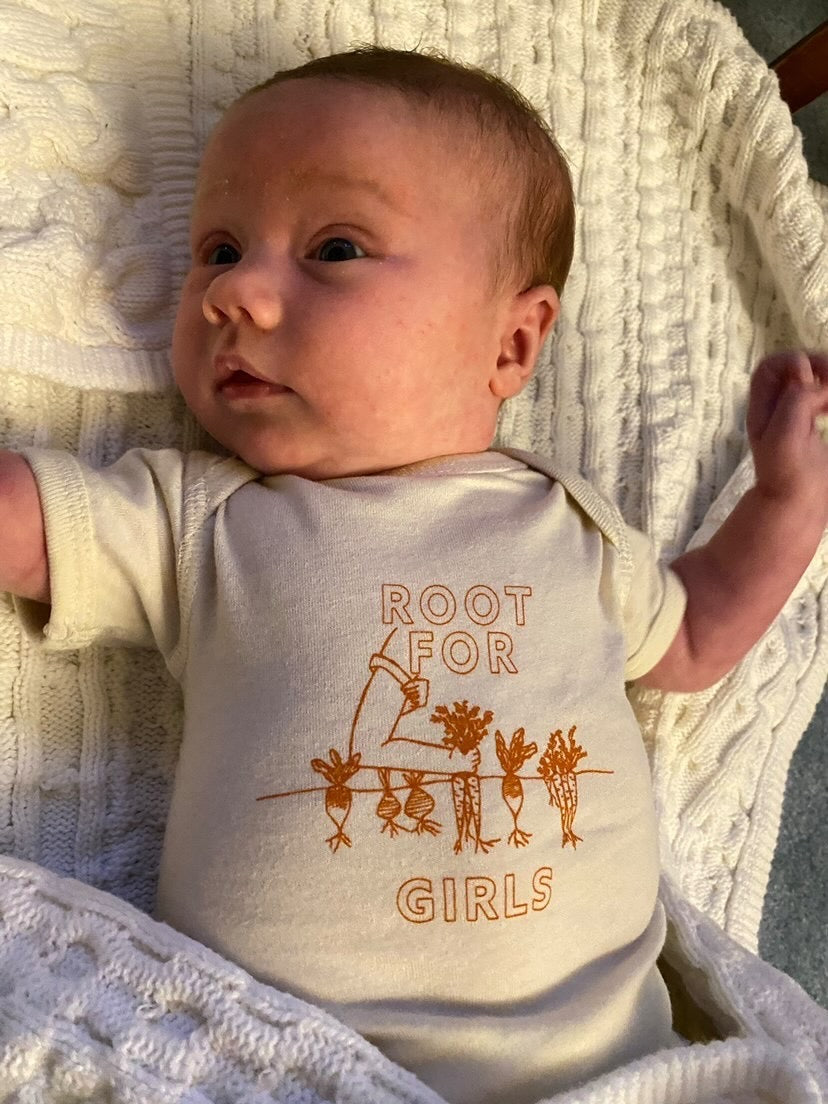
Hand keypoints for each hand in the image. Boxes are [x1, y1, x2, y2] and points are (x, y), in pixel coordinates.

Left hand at [746, 349, 827, 502]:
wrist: (796, 505)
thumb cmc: (788, 473)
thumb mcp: (786, 436)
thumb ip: (795, 401)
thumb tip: (809, 379)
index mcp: (764, 407)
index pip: (771, 367)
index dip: (792, 363)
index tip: (812, 380)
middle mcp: (776, 407)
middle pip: (796, 368)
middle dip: (820, 366)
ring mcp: (795, 415)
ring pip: (813, 380)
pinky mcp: (811, 425)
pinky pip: (822, 397)